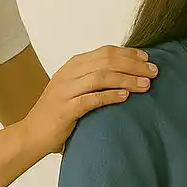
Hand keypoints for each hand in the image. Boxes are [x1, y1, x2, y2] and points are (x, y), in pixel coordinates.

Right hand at [18, 46, 156, 154]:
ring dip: (127, 79)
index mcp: (73, 66)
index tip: (147, 58)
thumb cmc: (58, 113)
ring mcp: (66, 91)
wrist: (32, 134)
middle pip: (107, 61)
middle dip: (133, 65)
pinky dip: (110, 96)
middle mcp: (69, 74)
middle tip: (153, 72)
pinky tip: (126, 97)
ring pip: (101, 77)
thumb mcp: (75, 88)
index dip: (128, 53)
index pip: (105, 52)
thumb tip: (126, 73)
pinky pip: (91, 99)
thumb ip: (94, 79)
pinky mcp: (66, 109)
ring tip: (146, 85)